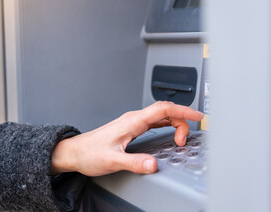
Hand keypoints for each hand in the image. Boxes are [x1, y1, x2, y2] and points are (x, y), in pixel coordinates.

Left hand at [51, 101, 203, 175]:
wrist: (76, 152)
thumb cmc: (90, 153)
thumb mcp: (112, 160)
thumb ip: (134, 163)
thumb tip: (154, 164)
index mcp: (132, 121)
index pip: (163, 109)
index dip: (183, 110)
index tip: (197, 116)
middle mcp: (133, 118)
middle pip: (164, 110)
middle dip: (181, 119)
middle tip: (186, 138)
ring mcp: (132, 122)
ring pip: (159, 115)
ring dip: (174, 122)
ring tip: (181, 137)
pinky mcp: (130, 128)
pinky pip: (154, 121)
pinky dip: (166, 124)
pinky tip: (169, 131)